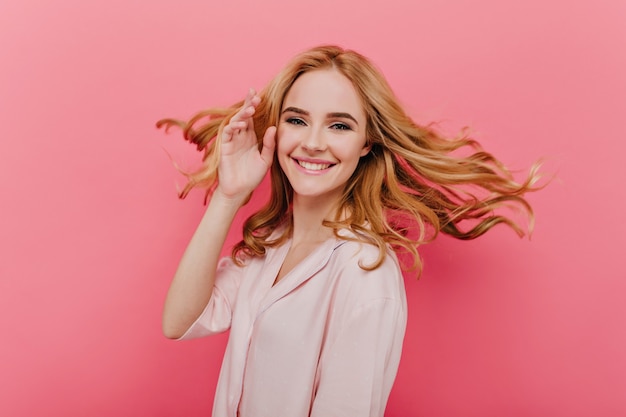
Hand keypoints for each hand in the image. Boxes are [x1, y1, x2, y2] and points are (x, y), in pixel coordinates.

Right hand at [216, 88, 275, 202]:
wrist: (240, 190)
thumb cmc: (252, 176)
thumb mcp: (266, 159)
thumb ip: (269, 144)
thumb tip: (273, 128)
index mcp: (250, 137)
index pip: (251, 118)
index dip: (253, 106)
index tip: (258, 95)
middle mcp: (240, 136)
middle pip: (243, 116)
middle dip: (247, 105)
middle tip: (254, 96)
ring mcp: (232, 141)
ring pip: (234, 122)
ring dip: (241, 115)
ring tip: (250, 110)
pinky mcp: (224, 147)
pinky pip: (226, 133)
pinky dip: (232, 127)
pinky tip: (239, 124)